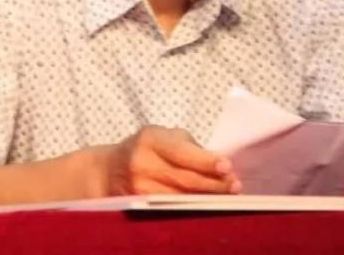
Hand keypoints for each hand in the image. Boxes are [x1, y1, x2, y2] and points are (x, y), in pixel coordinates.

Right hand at [100, 125, 240, 195]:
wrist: (108, 170)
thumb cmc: (145, 148)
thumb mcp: (162, 136)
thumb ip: (188, 146)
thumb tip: (219, 164)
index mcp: (150, 139)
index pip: (182, 152)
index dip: (206, 161)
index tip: (227, 166)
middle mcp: (141, 163)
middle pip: (184, 179)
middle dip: (213, 183)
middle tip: (235, 185)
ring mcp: (138, 187)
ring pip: (180, 197)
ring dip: (206, 197)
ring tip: (227, 196)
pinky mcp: (138, 205)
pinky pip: (170, 207)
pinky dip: (191, 207)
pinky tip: (206, 205)